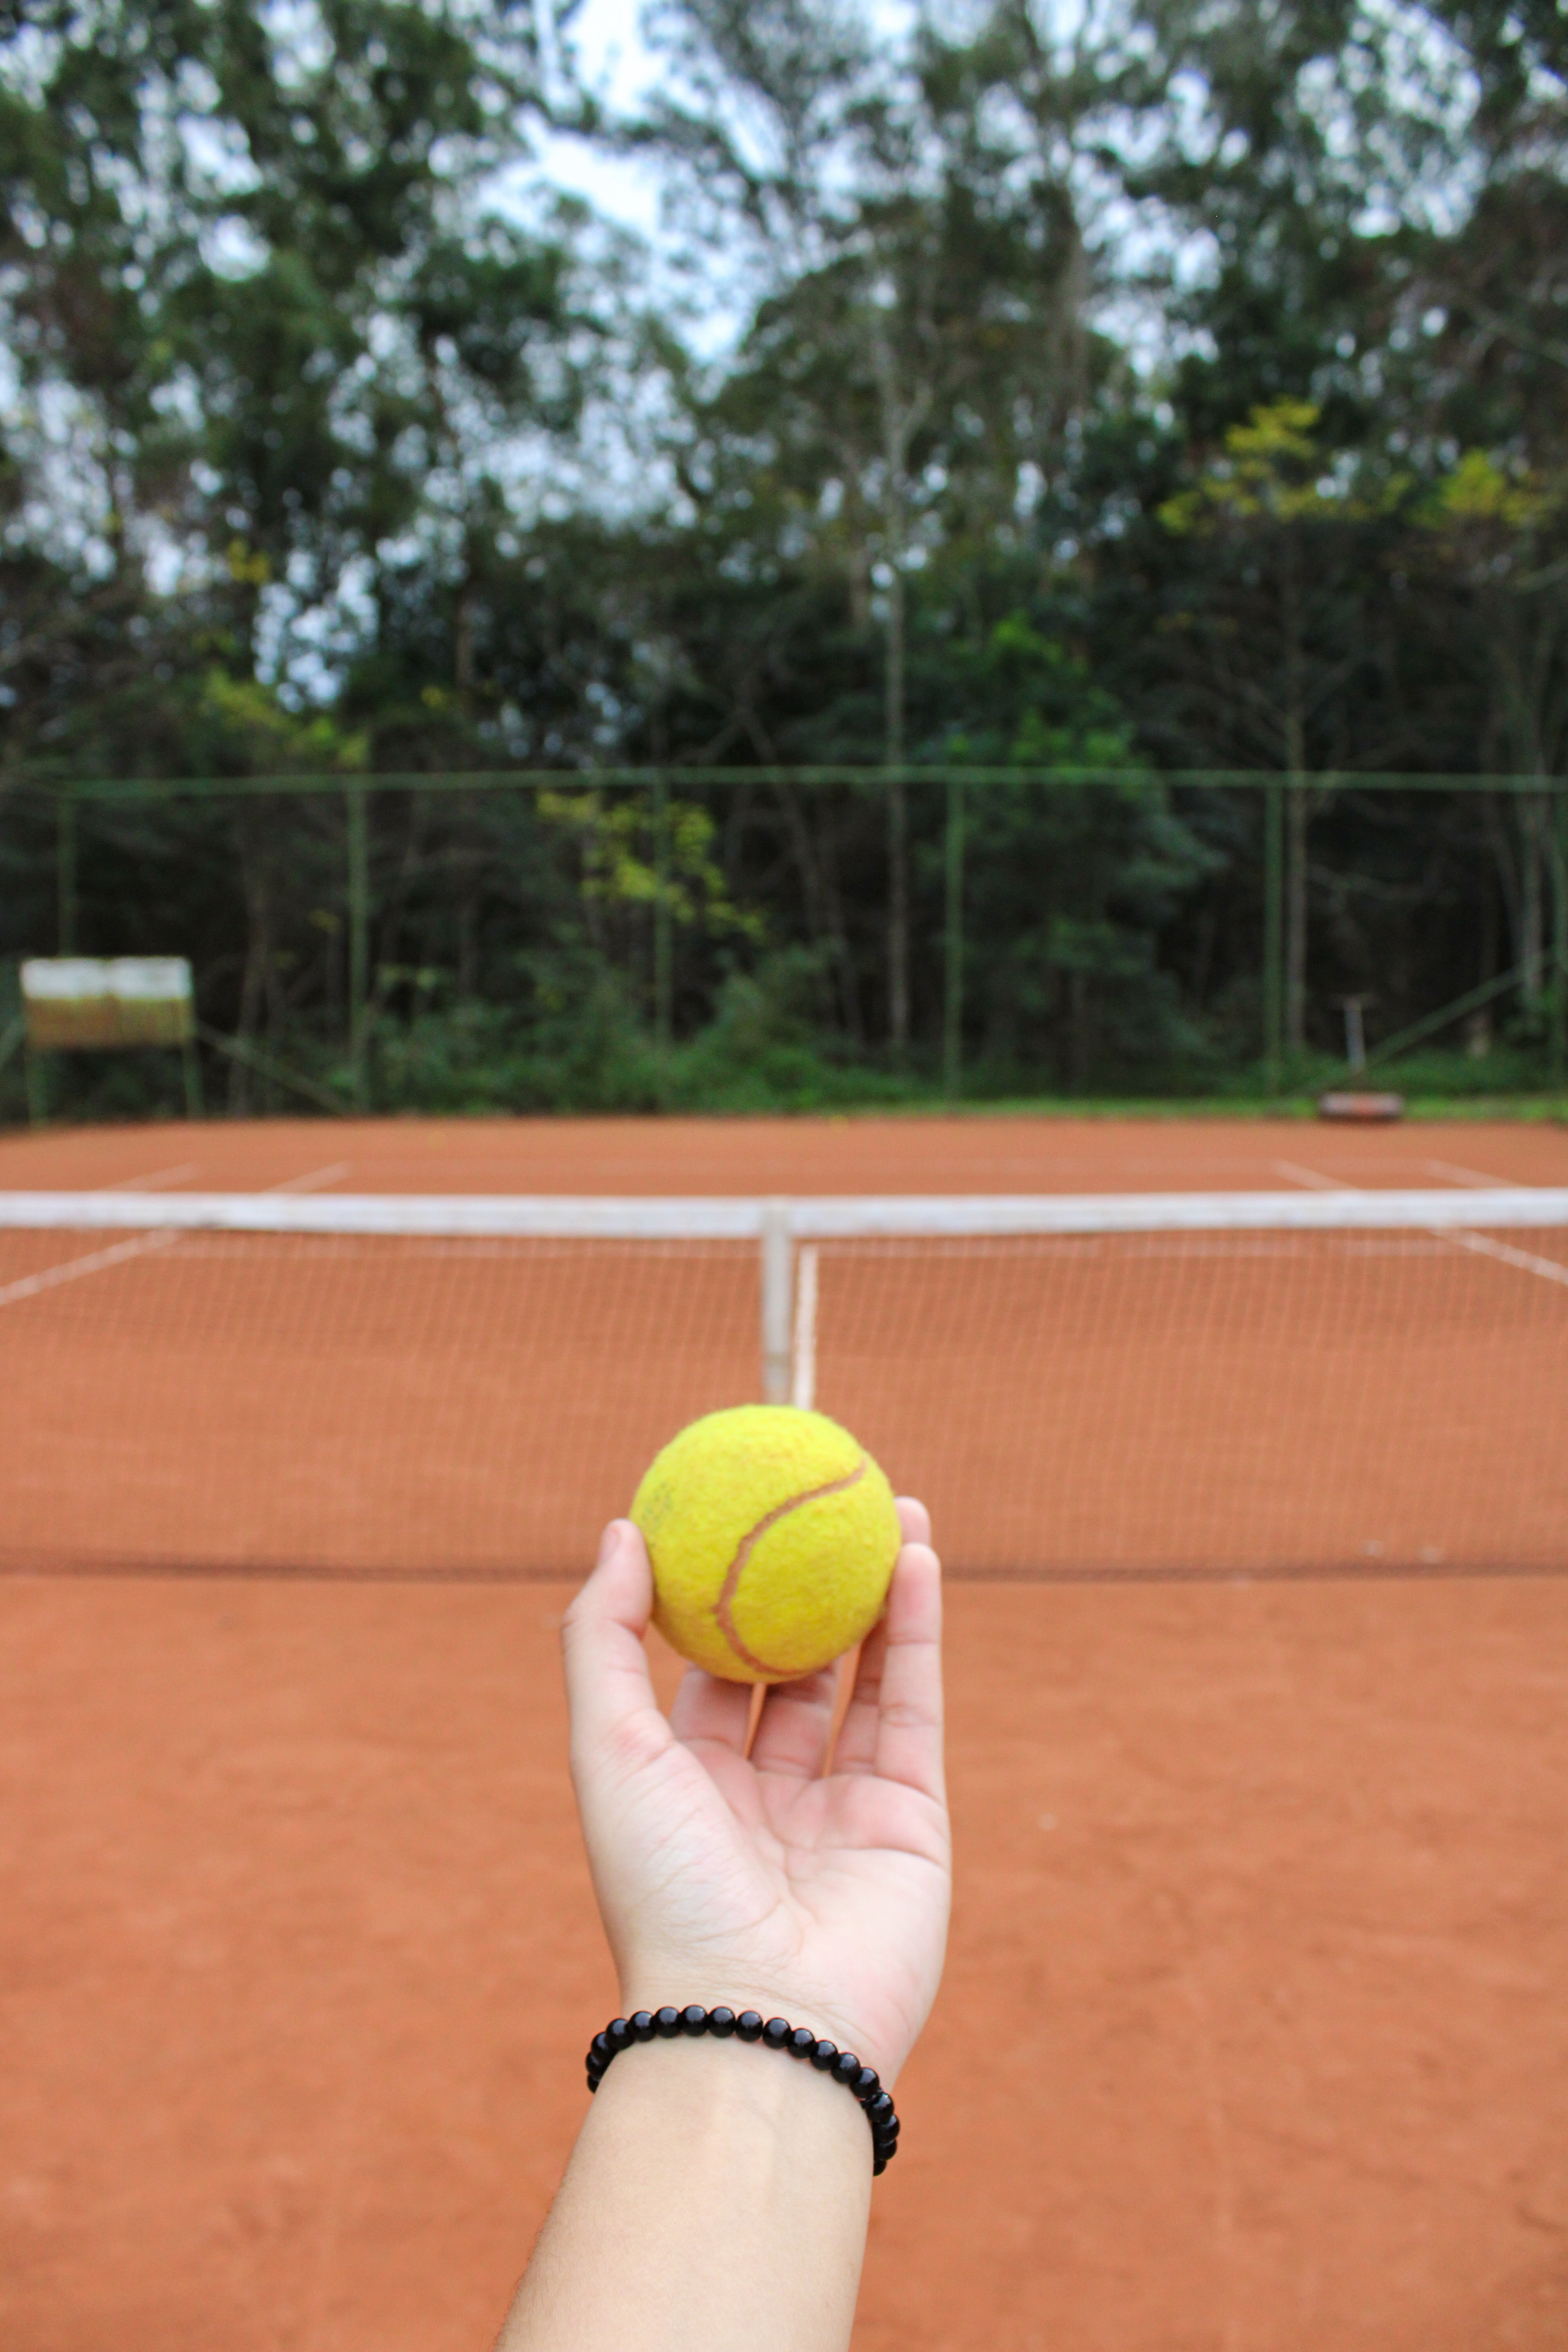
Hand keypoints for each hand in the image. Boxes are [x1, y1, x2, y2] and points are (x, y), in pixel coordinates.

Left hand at [561, 1502, 949, 2085]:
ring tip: (889, 1508)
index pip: (705, 1673)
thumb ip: (604, 1639)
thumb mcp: (606, 1748)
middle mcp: (764, 1796)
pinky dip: (917, 1632)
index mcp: (687, 1787)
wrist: (757, 2017)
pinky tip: (916, 1558)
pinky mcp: (909, 1819)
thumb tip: (621, 1531)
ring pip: (863, 1679)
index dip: (719, 1596)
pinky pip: (914, 1707)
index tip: (731, 1518)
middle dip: (807, 1589)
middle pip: (792, 1670)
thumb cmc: (663, 1888)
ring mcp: (841, 1808)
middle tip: (820, 1504)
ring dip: (877, 1593)